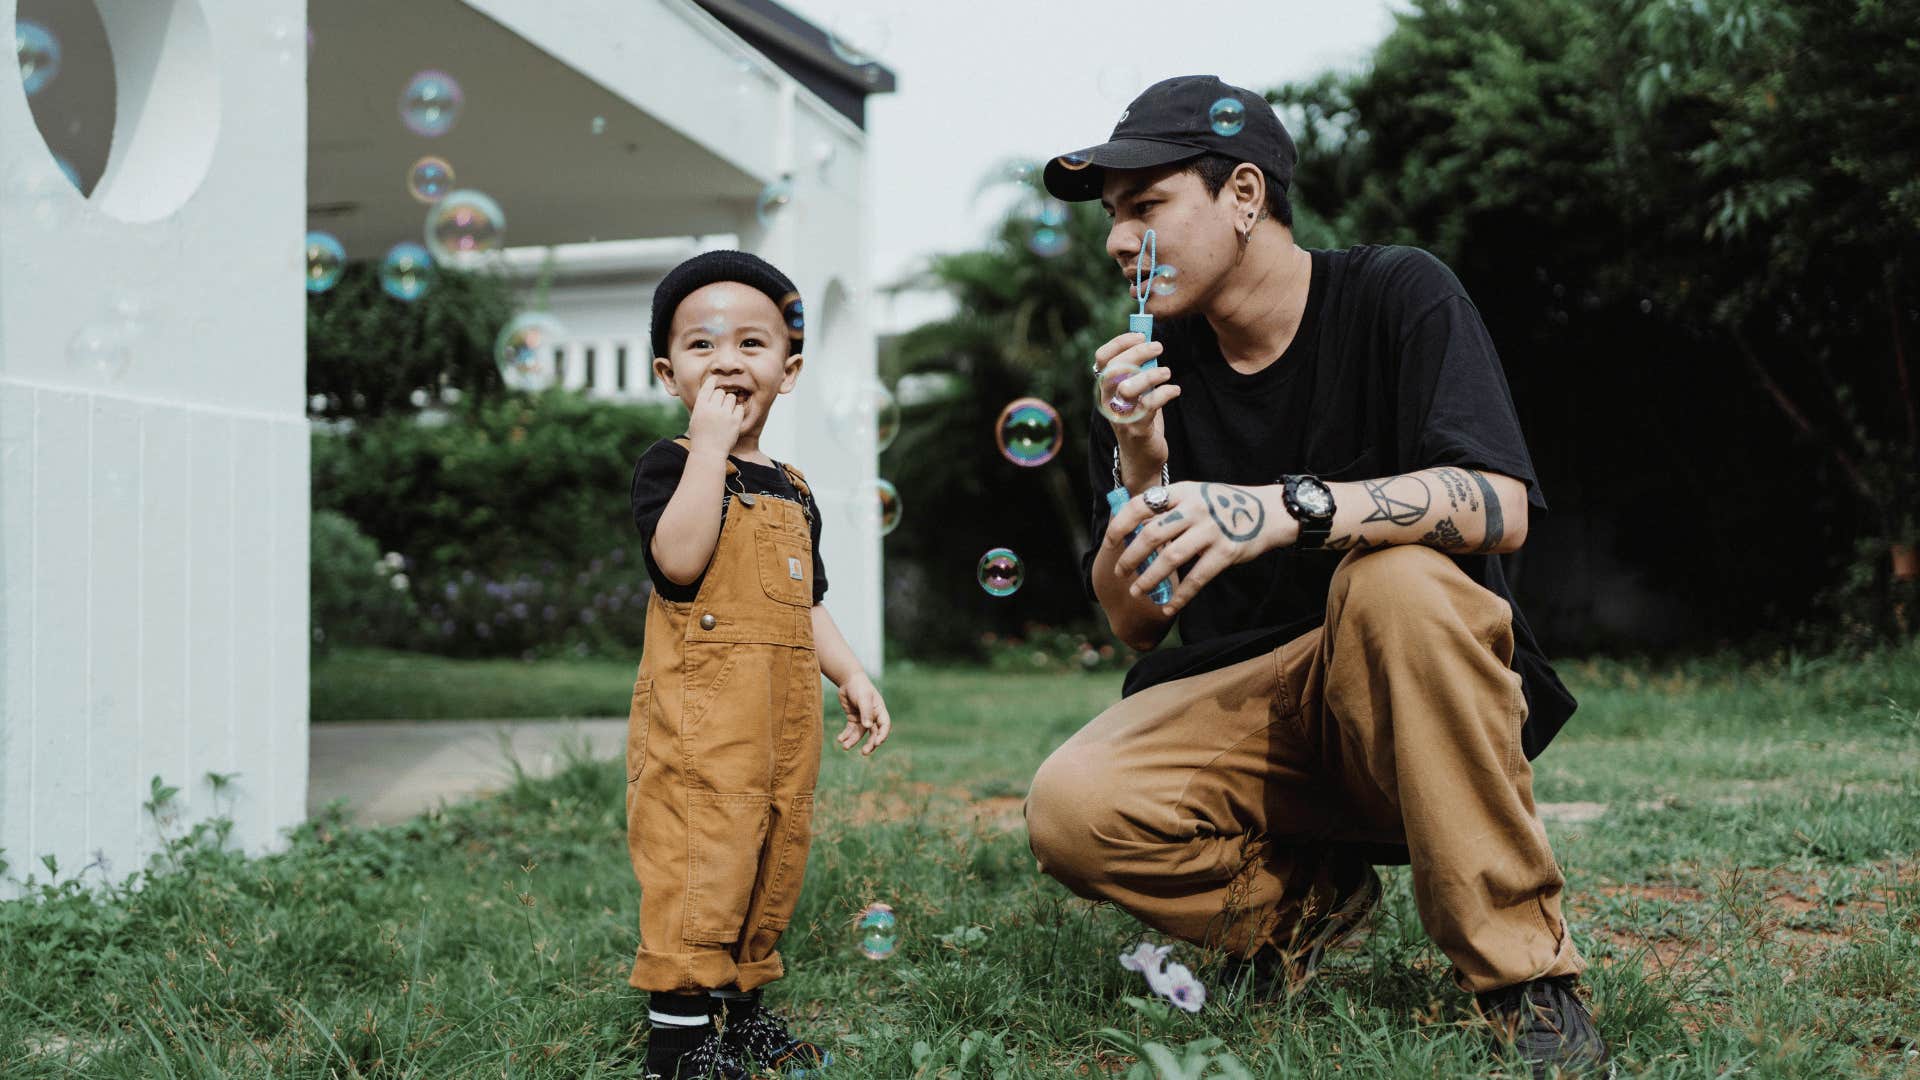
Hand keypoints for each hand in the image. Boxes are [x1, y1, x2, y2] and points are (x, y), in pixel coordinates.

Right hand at [686, 374, 744, 457]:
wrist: (709, 452)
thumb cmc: (700, 436)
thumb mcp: (695, 418)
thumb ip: (703, 404)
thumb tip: (711, 390)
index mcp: (700, 406)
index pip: (707, 387)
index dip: (712, 381)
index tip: (715, 379)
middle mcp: (712, 408)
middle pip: (720, 392)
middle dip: (720, 397)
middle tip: (719, 407)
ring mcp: (725, 414)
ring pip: (731, 398)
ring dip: (729, 402)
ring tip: (725, 413)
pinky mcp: (735, 421)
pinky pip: (739, 408)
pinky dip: (736, 411)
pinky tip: (732, 418)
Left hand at [833, 671, 891, 755]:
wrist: (847, 680)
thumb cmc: (859, 687)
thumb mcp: (863, 698)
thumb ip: (866, 712)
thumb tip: (868, 727)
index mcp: (880, 710)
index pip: (884, 726)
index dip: (882, 735)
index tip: (877, 743)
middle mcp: (873, 716)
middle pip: (874, 733)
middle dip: (870, 744)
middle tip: (864, 753)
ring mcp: (863, 718)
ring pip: (860, 734)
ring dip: (853, 741)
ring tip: (845, 747)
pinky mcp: (853, 719)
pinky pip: (850, 730)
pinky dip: (846, 735)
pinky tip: (840, 739)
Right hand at [1093, 332, 1178, 487]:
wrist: (1142, 457)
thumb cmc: (1140, 418)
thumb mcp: (1135, 391)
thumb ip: (1138, 370)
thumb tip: (1150, 342)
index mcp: (1106, 388)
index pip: (1102, 358)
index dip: (1119, 342)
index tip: (1140, 335)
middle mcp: (1108, 401)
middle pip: (1114, 369)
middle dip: (1137, 353)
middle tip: (1158, 347)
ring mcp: (1120, 416)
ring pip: (1127, 389)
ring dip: (1150, 376)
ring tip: (1167, 372)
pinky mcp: (1137, 429)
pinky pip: (1149, 406)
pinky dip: (1165, 393)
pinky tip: (1175, 390)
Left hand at [1104, 481, 1297, 615]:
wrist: (1270, 512)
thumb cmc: (1225, 506)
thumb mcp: (1197, 495)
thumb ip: (1170, 509)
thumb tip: (1134, 531)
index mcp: (1183, 492)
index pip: (1140, 505)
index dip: (1120, 525)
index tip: (1110, 542)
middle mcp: (1194, 508)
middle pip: (1150, 535)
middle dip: (1130, 557)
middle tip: (1120, 572)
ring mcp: (1210, 530)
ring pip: (1169, 559)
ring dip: (1149, 579)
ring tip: (1137, 591)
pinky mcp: (1225, 552)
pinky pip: (1196, 579)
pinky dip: (1180, 596)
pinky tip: (1168, 607)